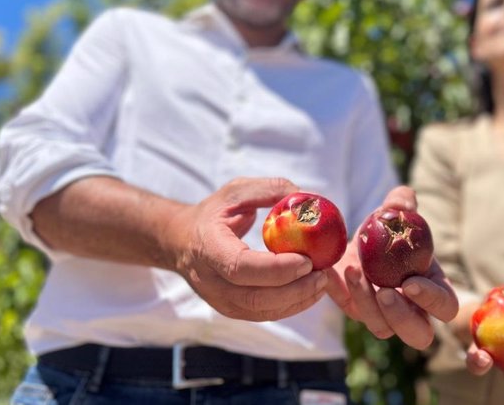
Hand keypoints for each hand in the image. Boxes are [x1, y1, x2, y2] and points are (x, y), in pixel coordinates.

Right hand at [170, 177, 327, 321]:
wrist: (181, 241)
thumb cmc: (214, 212)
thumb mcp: (236, 191)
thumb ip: (269, 190)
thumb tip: (306, 197)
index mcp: (208, 247)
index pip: (240, 267)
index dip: (276, 269)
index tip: (306, 260)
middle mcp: (209, 280)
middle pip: (254, 297)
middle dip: (294, 290)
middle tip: (323, 274)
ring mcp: (217, 299)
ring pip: (261, 311)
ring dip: (297, 300)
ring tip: (322, 282)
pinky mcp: (230, 309)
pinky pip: (262, 314)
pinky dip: (290, 306)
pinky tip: (310, 291)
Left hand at [325, 185, 458, 349]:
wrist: (358, 236)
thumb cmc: (388, 227)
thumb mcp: (394, 212)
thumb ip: (401, 203)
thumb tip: (401, 203)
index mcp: (432, 286)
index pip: (445, 307)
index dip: (432, 300)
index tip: (410, 282)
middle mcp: (412, 308)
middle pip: (419, 335)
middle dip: (403, 318)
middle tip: (385, 292)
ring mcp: (384, 314)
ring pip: (382, 328)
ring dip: (367, 302)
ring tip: (355, 270)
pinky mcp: (356, 310)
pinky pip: (350, 309)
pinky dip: (340, 291)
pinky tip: (332, 270)